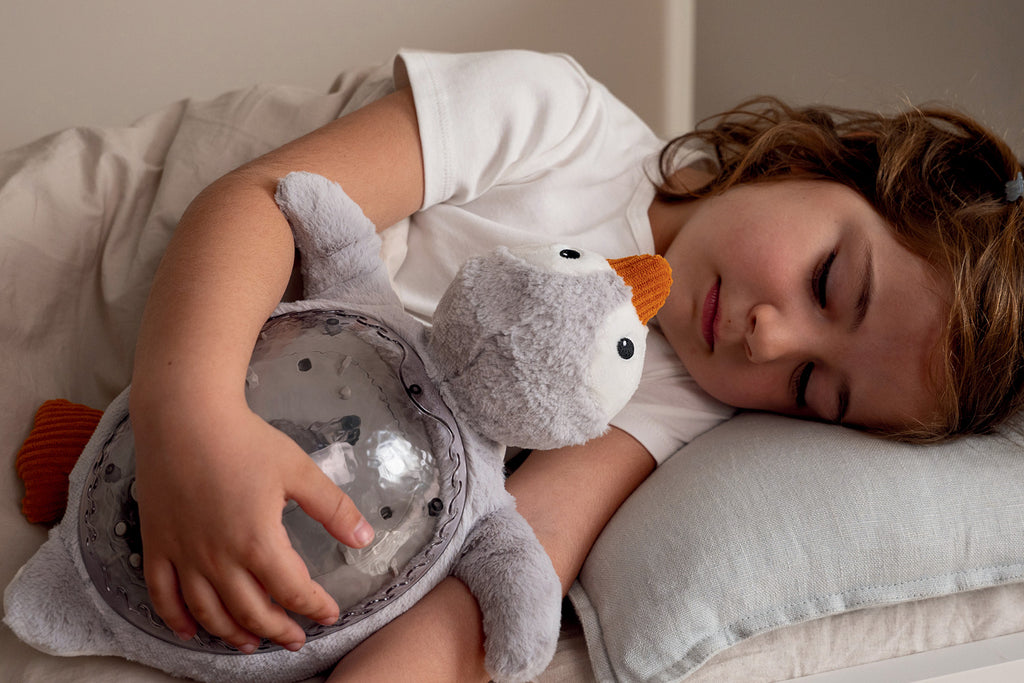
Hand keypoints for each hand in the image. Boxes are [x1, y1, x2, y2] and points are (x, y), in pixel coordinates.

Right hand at [132, 400, 373, 652]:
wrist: (185, 417)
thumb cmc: (245, 441)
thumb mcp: (300, 471)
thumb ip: (333, 509)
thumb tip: (365, 537)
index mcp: (258, 541)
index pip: (292, 591)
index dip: (313, 608)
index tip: (328, 615)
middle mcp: (218, 558)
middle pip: (251, 612)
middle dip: (278, 630)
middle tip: (295, 639)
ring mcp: (184, 555)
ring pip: (209, 613)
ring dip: (233, 635)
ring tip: (252, 644)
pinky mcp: (157, 545)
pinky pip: (163, 596)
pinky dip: (178, 620)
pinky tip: (192, 631)